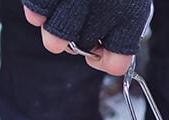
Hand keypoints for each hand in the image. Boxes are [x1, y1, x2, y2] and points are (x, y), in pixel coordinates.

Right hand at [22, 0, 150, 75]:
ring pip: (57, 39)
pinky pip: (37, 12)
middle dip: (79, 41)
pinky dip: (36, 14)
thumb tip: (102, 57)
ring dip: (55, 34)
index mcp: (131, 14)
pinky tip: (42, 10)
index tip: (102, 51)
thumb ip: (120, 27)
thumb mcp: (130, 0)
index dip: (106, 61)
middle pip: (83, 49)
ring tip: (60, 19)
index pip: (116, 63)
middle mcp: (107, 7)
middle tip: (80, 25)